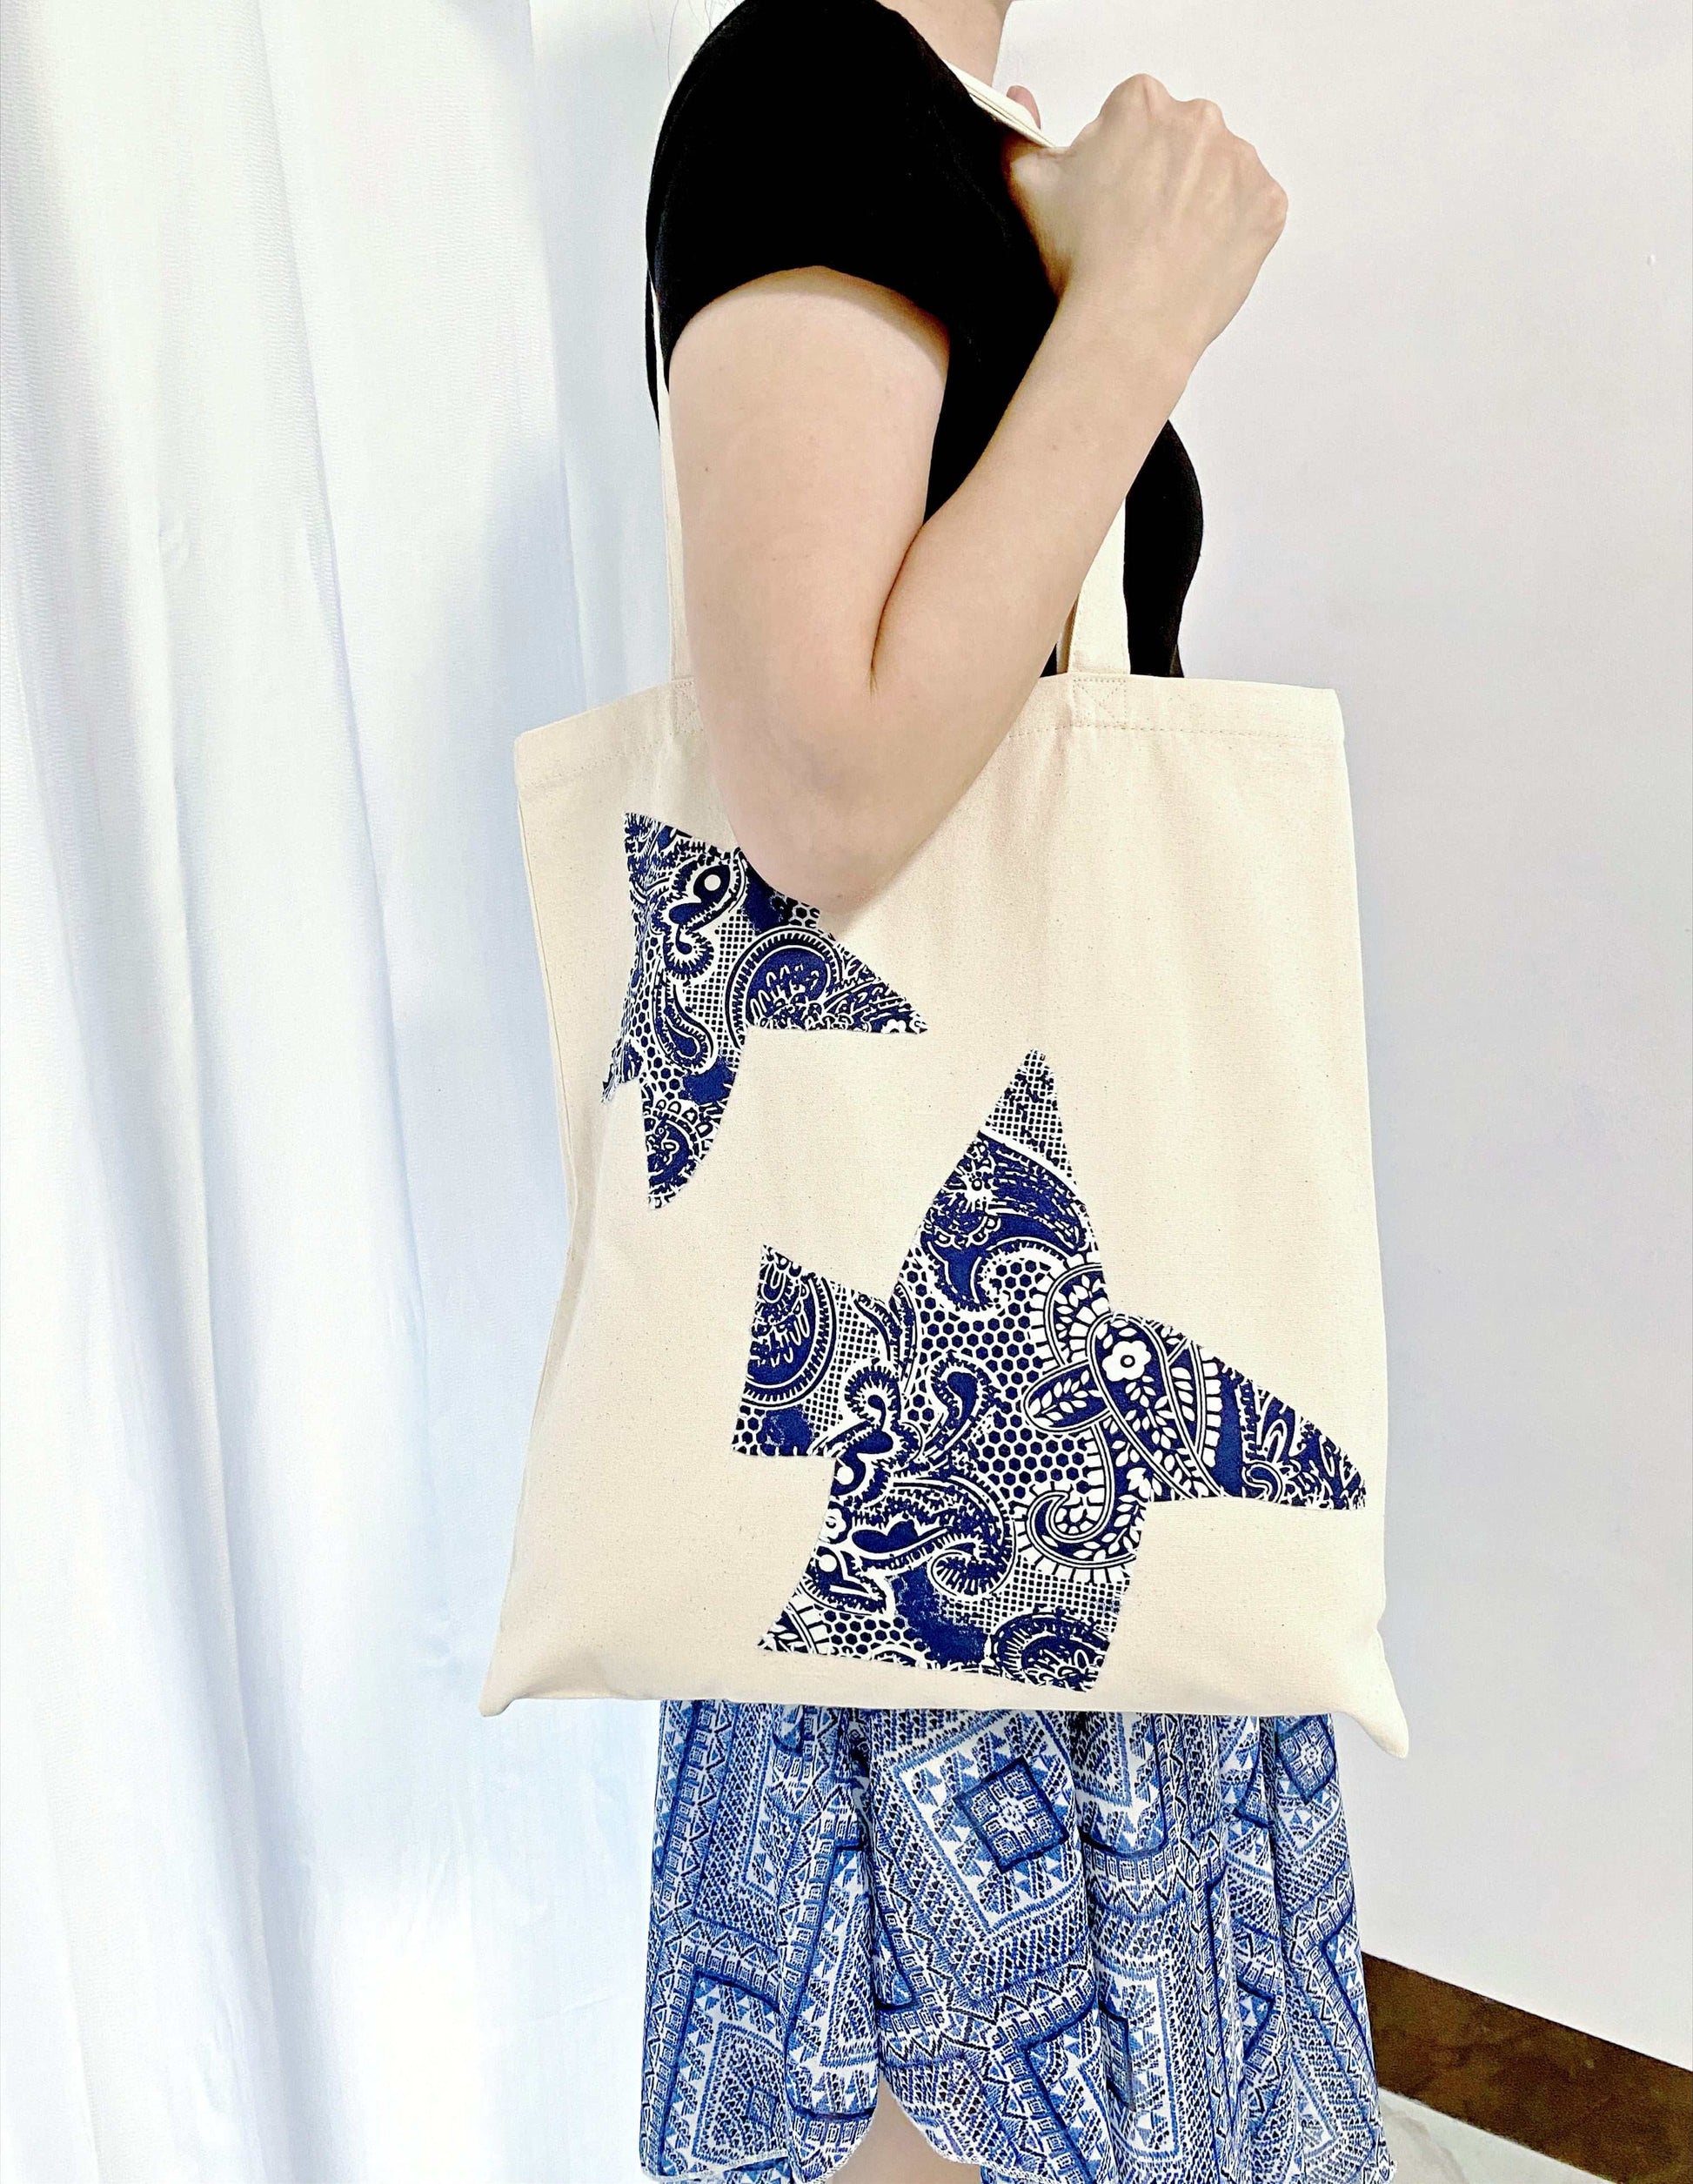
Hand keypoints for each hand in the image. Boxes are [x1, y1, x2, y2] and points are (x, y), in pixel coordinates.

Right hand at [1003, 75, 1287, 368]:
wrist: (1130, 326)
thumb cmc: (1083, 261)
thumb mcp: (1028, 186)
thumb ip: (1020, 134)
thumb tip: (1021, 106)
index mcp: (1141, 104)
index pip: (1131, 116)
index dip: (1115, 158)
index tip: (1108, 196)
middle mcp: (1199, 121)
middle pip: (1180, 139)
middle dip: (1162, 173)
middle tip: (1136, 228)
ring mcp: (1241, 163)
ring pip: (1219, 172)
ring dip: (1200, 199)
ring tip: (1166, 249)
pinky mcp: (1267, 206)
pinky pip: (1253, 208)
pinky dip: (1232, 230)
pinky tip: (1198, 257)